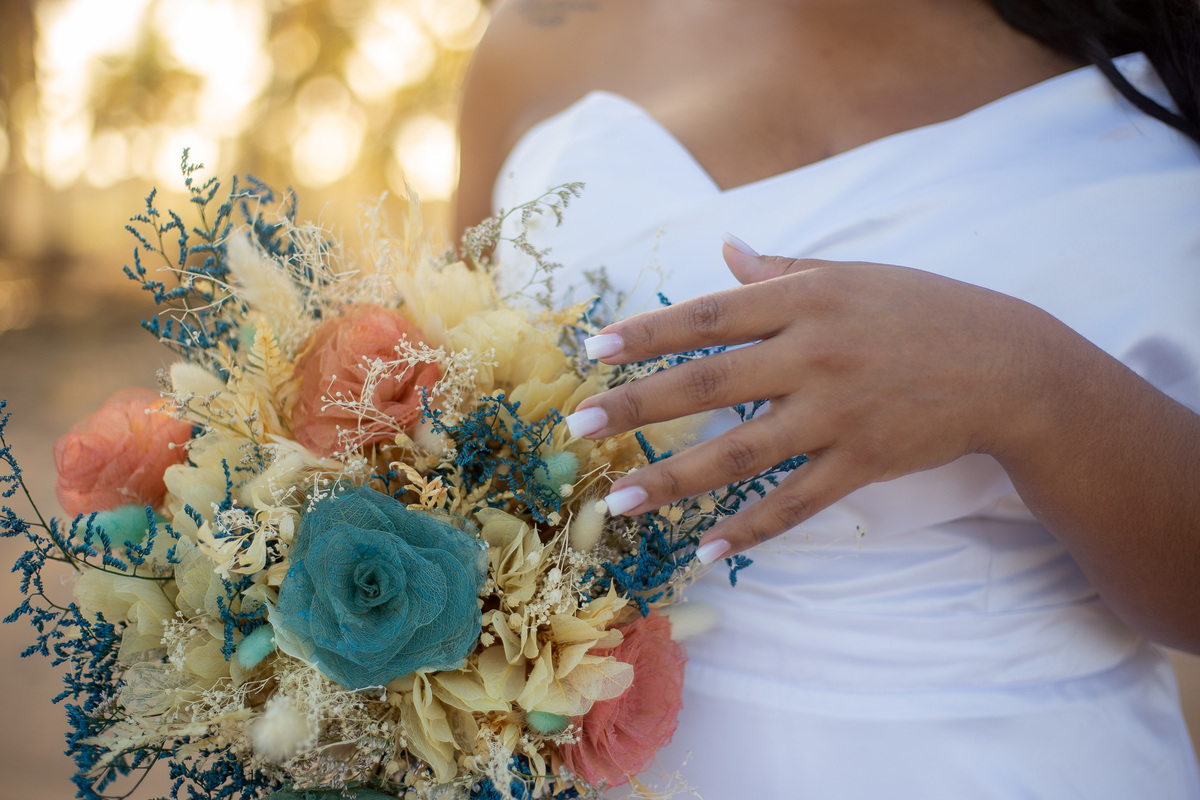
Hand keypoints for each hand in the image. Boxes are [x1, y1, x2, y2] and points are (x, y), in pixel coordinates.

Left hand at [564, 239, 1063, 563]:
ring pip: (740, 452)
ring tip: (618, 503)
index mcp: (804, 300)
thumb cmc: (922, 310)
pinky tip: (706, 548)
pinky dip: (751, 528)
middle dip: (638, 405)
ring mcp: (837, 413)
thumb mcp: (852, 275)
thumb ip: (782, 270)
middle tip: (579, 426)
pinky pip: (796, 503)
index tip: (593, 351)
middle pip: (708, 383)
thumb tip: (726, 248)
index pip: (708, 315)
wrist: (1008, 364)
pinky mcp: (863, 462)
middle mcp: (813, 354)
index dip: (647, 333)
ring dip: (673, 480)